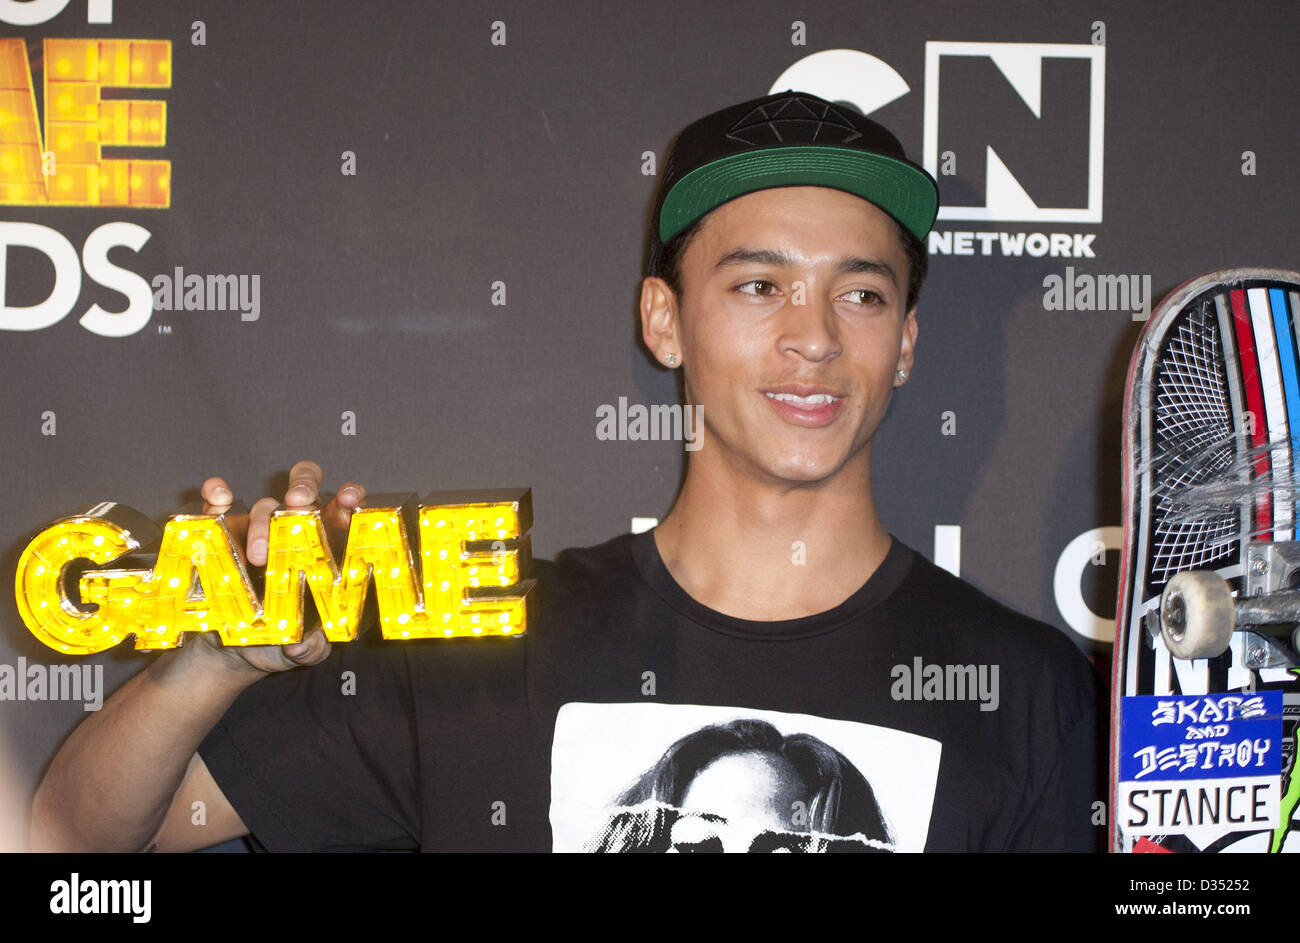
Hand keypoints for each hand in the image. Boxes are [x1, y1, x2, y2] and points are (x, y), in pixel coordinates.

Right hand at [192, 461, 366, 675]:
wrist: (234, 651)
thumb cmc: (283, 642)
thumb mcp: (305, 652)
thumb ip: (312, 649)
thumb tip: (304, 646)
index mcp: (327, 549)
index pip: (344, 513)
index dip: (349, 499)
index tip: (348, 498)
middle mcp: (295, 531)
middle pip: (305, 490)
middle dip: (304, 487)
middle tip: (297, 502)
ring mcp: (260, 530)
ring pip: (266, 506)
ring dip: (263, 522)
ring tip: (257, 555)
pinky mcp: (225, 534)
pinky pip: (220, 508)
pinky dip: (218, 496)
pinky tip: (218, 494)